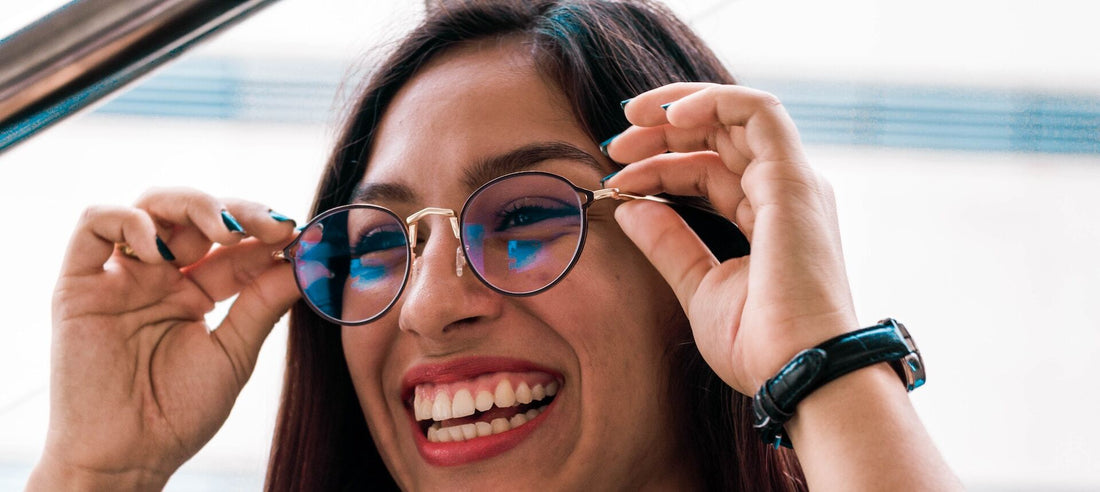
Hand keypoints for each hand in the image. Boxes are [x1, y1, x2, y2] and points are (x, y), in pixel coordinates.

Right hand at [30, 189, 298, 489]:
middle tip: (270, 225)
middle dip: (237, 211)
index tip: (298, 234)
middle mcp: (160, 276)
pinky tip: (162, 247)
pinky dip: (129, 219)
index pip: (235, 245)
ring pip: (151, 206)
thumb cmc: (178, 414)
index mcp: (197, 292)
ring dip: (193, 206)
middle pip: (196, 215)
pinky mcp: (80, 282)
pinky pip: (94, 224)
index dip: (265, 234)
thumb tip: (308, 262)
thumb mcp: (234, 354)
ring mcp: (121, 275)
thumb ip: (264, 304)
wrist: (126, 458)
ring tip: (224, 231)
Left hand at [604, 83, 856, 395]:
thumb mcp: (698, 286)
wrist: (798, 371)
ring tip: (631, 120)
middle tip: (614, 145)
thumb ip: (668, 242)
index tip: (615, 180)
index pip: (707, 170)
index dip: (658, 167)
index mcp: (766, 217)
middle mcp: (783, 193)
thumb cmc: (759, 344)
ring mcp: (792, 184)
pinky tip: (668, 113)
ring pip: (736, 116)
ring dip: (680, 110)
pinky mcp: (793, 181)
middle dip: (662, 132)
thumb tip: (629, 206)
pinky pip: (758, 112)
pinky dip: (713, 100)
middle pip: (719, 137)